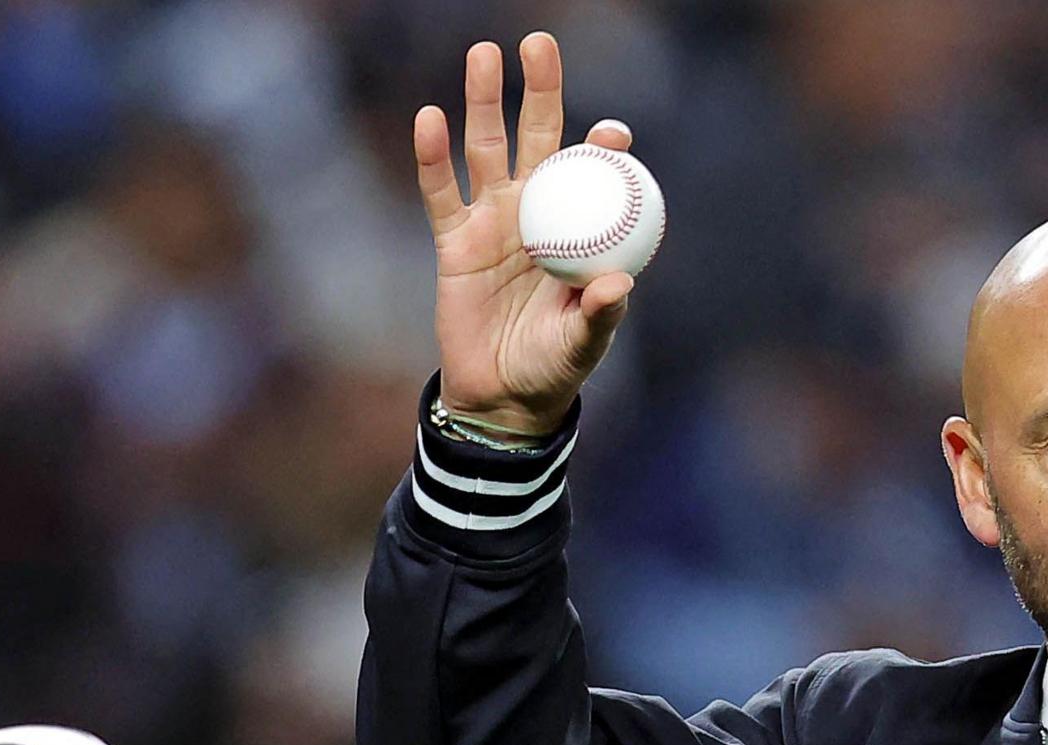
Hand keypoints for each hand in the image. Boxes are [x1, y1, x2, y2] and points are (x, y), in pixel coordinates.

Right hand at [415, 33, 646, 436]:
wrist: (501, 396)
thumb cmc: (553, 367)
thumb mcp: (583, 344)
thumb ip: (600, 315)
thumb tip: (618, 285)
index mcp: (577, 231)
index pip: (593, 176)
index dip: (601, 147)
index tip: (612, 133)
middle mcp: (535, 214)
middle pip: (536, 138)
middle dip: (539, 91)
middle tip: (539, 45)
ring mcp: (491, 222)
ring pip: (486, 149)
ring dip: (485, 101)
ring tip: (485, 53)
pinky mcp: (452, 240)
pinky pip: (439, 191)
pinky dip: (432, 156)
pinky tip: (430, 117)